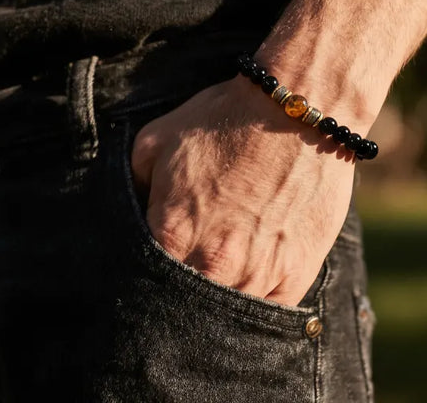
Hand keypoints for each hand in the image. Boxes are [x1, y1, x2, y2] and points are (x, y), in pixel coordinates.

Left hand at [130, 75, 358, 305]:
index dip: (139, 276)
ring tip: (215, 277)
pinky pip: (268, 313)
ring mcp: (257, 275)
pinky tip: (248, 283)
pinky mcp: (296, 275)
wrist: (296, 110)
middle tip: (180, 275)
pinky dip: (254, 303)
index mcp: (171, 233)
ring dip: (216, 303)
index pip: (141, 281)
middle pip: (182, 307)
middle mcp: (213, 264)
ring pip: (225, 316)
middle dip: (175, 297)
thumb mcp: (156, 138)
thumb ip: (132, 184)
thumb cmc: (223, 120)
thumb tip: (130, 212)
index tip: (146, 268)